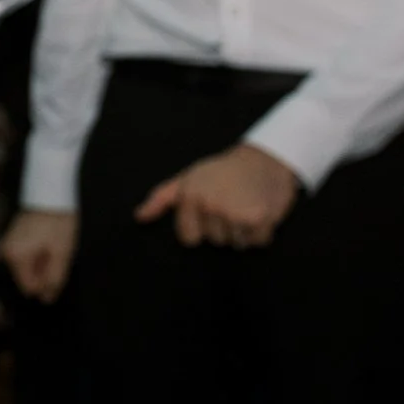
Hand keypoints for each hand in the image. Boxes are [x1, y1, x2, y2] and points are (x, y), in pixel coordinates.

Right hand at [0, 208, 76, 302]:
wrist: (50, 194)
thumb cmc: (58, 224)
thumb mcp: (61, 254)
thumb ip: (54, 279)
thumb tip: (46, 299)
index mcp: (15, 258)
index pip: (30, 287)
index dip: (47, 282)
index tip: (57, 266)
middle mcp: (5, 253)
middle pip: (27, 277)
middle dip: (43, 271)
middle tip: (56, 253)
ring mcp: (6, 244)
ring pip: (26, 267)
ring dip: (41, 262)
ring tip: (52, 245)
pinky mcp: (11, 238)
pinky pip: (24, 256)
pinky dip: (37, 253)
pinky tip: (46, 241)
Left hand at [135, 142, 298, 248]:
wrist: (264, 158)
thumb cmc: (221, 172)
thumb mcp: (187, 179)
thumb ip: (161, 199)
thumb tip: (139, 217)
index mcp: (189, 197)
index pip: (189, 239)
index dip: (202, 229)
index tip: (211, 212)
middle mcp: (210, 205)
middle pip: (216, 241)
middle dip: (225, 227)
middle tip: (233, 203)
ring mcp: (234, 212)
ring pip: (236, 244)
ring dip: (244, 231)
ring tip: (246, 205)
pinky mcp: (259, 218)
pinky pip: (258, 242)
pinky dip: (262, 232)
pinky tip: (261, 210)